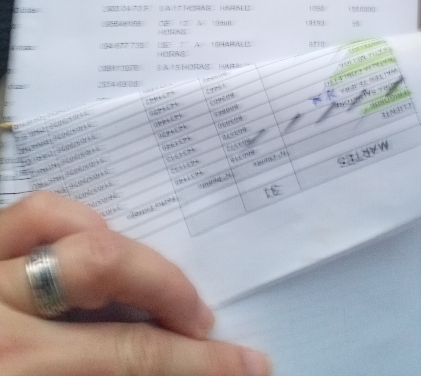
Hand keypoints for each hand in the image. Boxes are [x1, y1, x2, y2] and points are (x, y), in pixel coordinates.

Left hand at [0, 192, 270, 375]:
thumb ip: (100, 375)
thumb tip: (159, 362)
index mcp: (19, 373)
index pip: (132, 360)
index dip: (200, 364)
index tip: (247, 364)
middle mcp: (0, 322)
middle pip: (114, 288)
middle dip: (181, 305)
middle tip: (206, 326)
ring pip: (76, 236)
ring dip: (136, 261)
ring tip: (157, 289)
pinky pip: (37, 209)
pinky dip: (82, 220)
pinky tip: (98, 245)